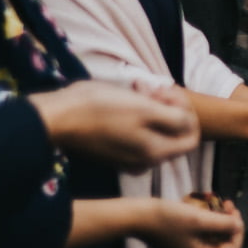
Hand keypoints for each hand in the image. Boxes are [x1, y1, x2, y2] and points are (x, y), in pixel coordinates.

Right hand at [35, 81, 200, 169]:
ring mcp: (125, 156)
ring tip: (139, 87)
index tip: (171, 95)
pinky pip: (134, 130)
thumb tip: (189, 124)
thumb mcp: (146, 110)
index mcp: (156, 153)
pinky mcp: (110, 148)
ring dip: (152, 105)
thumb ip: (176, 120)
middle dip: (169, 106)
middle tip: (154, 87)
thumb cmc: (102, 110)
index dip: (188, 113)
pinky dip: (135, 112)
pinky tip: (125, 95)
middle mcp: (143, 161)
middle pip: (173, 132)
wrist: (56, 118)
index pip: (192, 137)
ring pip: (153, 128)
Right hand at [135, 194, 242, 247]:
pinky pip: (199, 230)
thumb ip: (225, 224)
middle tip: (224, 202)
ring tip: (211, 199)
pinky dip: (201, 216)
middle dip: (225, 220)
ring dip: (214, 215)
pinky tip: (197, 202)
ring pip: (211, 232)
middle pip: (222, 240)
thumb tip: (239, 226)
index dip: (238, 228)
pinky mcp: (179, 241)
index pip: (232, 247)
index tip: (232, 209)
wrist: (136, 216)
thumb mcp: (200, 220)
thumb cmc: (167, 218)